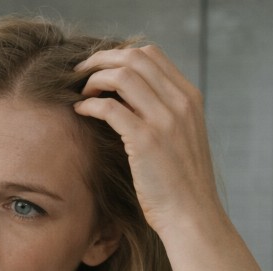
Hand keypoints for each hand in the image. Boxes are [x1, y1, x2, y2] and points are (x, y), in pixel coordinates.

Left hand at [73, 45, 225, 238]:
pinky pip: (110, 108)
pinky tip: (80, 111)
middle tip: (80, 73)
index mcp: (190, 98)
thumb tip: (126, 98)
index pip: (152, 55)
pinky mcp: (145, 141)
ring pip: (122, 76)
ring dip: (94, 79)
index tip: (100, 68)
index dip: (119, 55)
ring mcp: (165, 120)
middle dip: (101, 60)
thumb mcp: (180, 138)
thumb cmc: (180, 183)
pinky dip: (90, 105)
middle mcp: (180, 103)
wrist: (192, 215)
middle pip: (134, 57)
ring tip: (81, 92)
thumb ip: (162, 113)